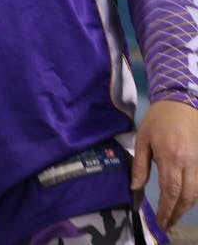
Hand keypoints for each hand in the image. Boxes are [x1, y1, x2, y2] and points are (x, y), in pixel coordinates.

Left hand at [133, 99, 197, 228]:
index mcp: (171, 158)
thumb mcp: (142, 139)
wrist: (181, 103)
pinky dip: (194, 196)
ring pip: (196, 192)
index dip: (166, 209)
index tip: (160, 221)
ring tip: (173, 216)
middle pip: (186, 196)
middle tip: (166, 224)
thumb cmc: (158, 120)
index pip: (170, 191)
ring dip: (186, 207)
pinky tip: (184, 201)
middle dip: (176, 213)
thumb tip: (135, 187)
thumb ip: (140, 165)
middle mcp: (188, 163)